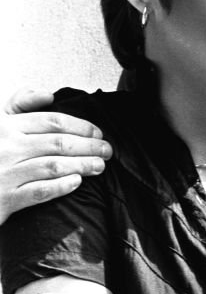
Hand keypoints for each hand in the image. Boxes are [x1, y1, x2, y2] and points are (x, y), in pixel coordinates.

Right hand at [0, 88, 112, 224]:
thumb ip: (19, 104)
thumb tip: (48, 95)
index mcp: (6, 125)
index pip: (51, 121)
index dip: (80, 126)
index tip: (98, 132)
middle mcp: (6, 146)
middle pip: (58, 143)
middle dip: (88, 145)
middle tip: (108, 150)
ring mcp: (5, 173)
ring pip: (53, 165)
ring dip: (82, 165)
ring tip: (100, 166)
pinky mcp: (5, 198)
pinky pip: (39, 191)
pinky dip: (61, 186)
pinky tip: (77, 182)